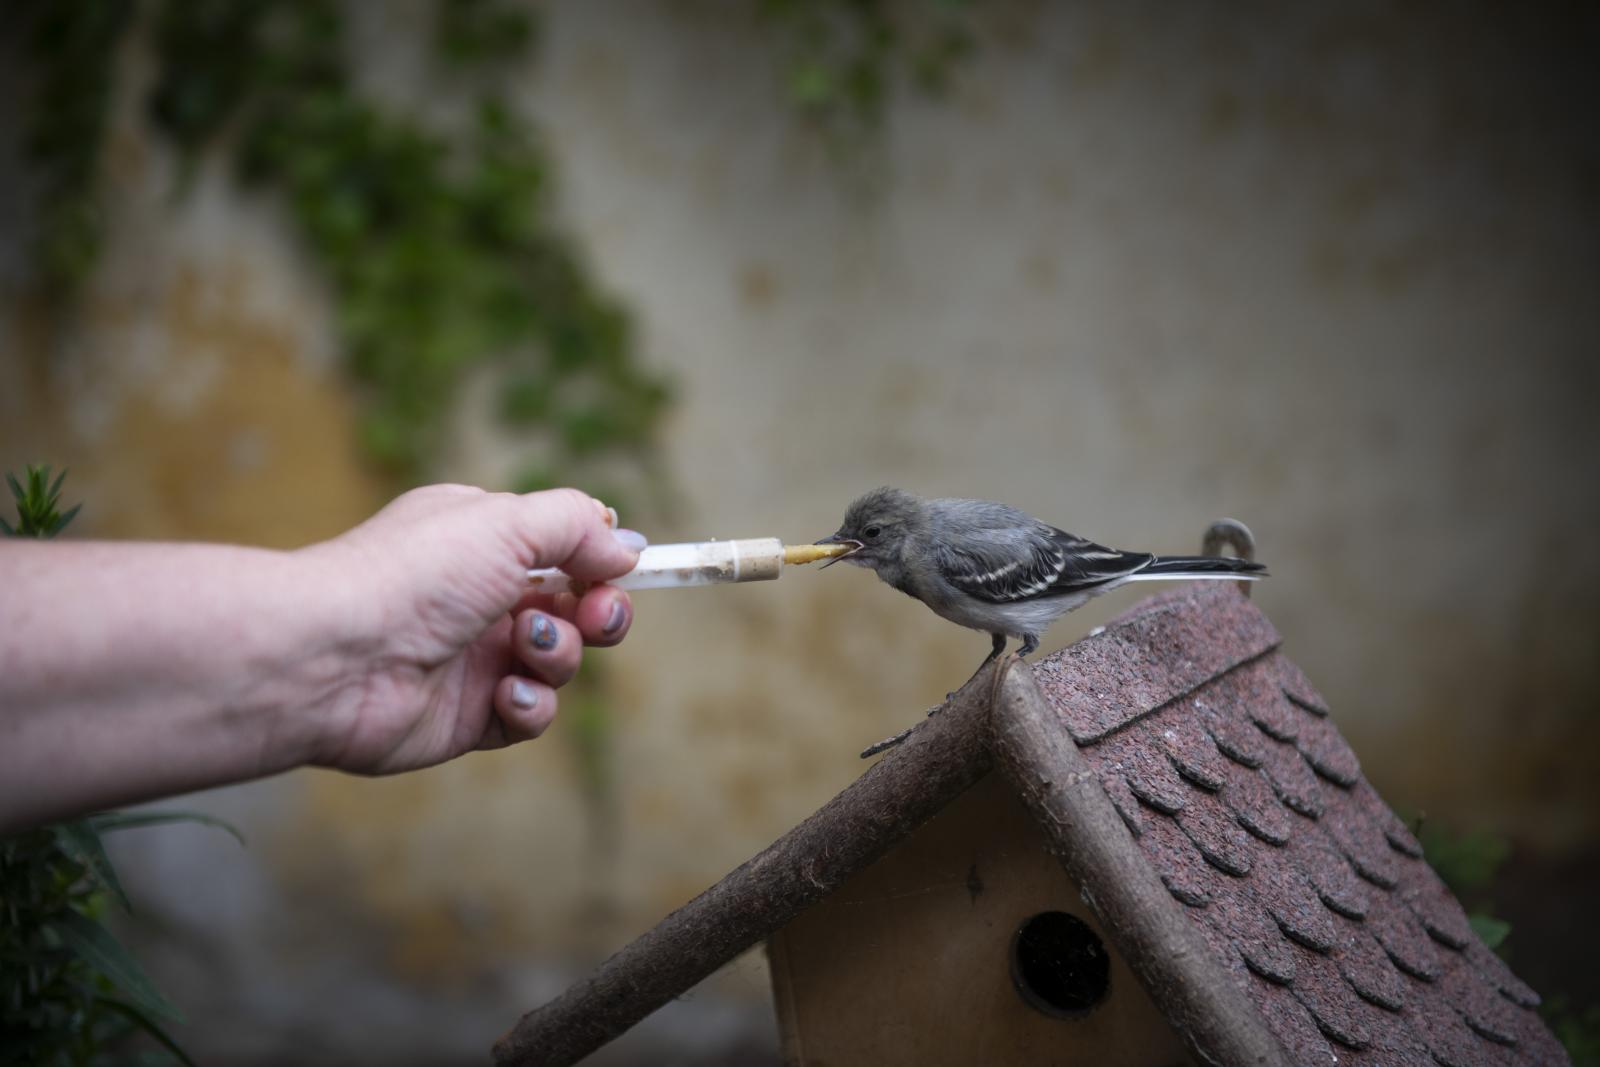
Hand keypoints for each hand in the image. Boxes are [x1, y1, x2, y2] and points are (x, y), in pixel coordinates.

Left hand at [302, 485, 643, 773]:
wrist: (333, 657)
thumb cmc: (413, 574)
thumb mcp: (506, 521)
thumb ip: (576, 525)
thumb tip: (627, 545)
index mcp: (481, 540)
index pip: (564, 547)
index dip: (601, 561)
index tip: (627, 570)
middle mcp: (479, 597)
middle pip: (576, 607)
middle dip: (601, 612)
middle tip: (595, 614)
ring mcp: (474, 658)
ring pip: (561, 661)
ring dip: (560, 654)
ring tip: (524, 647)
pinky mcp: (469, 717)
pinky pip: (530, 714)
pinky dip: (530, 705)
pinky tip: (503, 694)